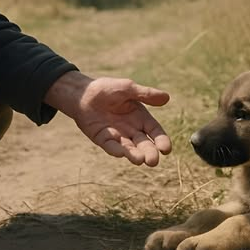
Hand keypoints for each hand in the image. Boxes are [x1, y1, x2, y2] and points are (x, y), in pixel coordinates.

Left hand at [45, 71, 171, 165]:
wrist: (83, 93)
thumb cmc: (107, 89)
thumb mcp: (128, 89)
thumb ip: (145, 94)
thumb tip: (167, 97)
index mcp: (141, 118)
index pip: (155, 132)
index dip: (161, 141)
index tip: (166, 149)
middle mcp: (132, 130)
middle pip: (144, 145)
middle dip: (149, 153)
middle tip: (153, 161)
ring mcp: (117, 136)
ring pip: (129, 149)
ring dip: (134, 155)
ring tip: (140, 160)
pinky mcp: (102, 138)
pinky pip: (110, 146)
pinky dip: (115, 150)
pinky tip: (121, 153)